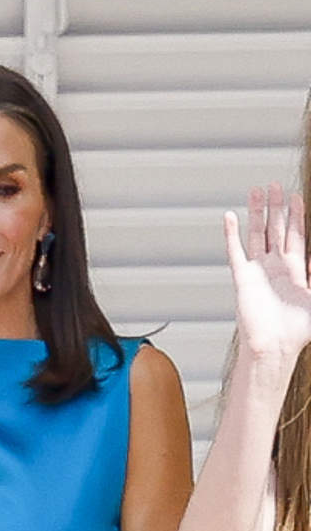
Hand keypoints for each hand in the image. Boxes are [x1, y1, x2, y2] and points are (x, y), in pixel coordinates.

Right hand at [224, 183, 310, 363]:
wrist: (275, 344)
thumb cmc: (299, 329)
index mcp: (297, 271)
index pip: (297, 236)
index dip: (297, 217)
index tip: (296, 198)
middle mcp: (277, 266)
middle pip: (277, 229)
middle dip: (277, 207)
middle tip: (275, 186)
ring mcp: (258, 270)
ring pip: (257, 234)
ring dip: (257, 213)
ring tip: (257, 191)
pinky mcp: (242, 276)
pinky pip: (236, 249)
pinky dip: (232, 232)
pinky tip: (231, 216)